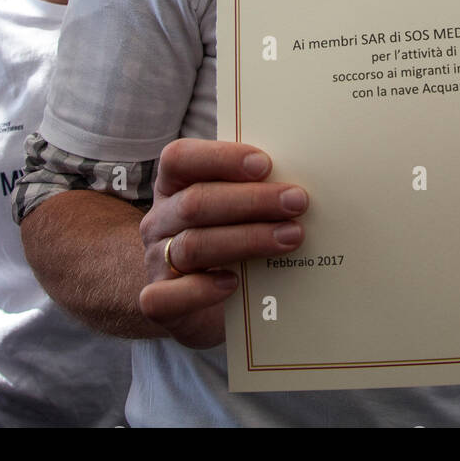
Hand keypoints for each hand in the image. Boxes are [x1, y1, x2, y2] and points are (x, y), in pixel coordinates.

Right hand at [138, 139, 306, 347]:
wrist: (199, 302)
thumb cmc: (228, 239)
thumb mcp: (238, 209)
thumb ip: (257, 188)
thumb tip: (303, 177)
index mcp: (174, 185)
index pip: (180, 159)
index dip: (220, 158)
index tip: (265, 164)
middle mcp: (160, 220)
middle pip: (196, 202)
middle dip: (252, 200)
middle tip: (297, 201)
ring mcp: (156, 261)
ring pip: (193, 245)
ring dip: (246, 239)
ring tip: (291, 237)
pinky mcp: (160, 301)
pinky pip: (167, 297)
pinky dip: (202, 290)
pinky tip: (234, 283)